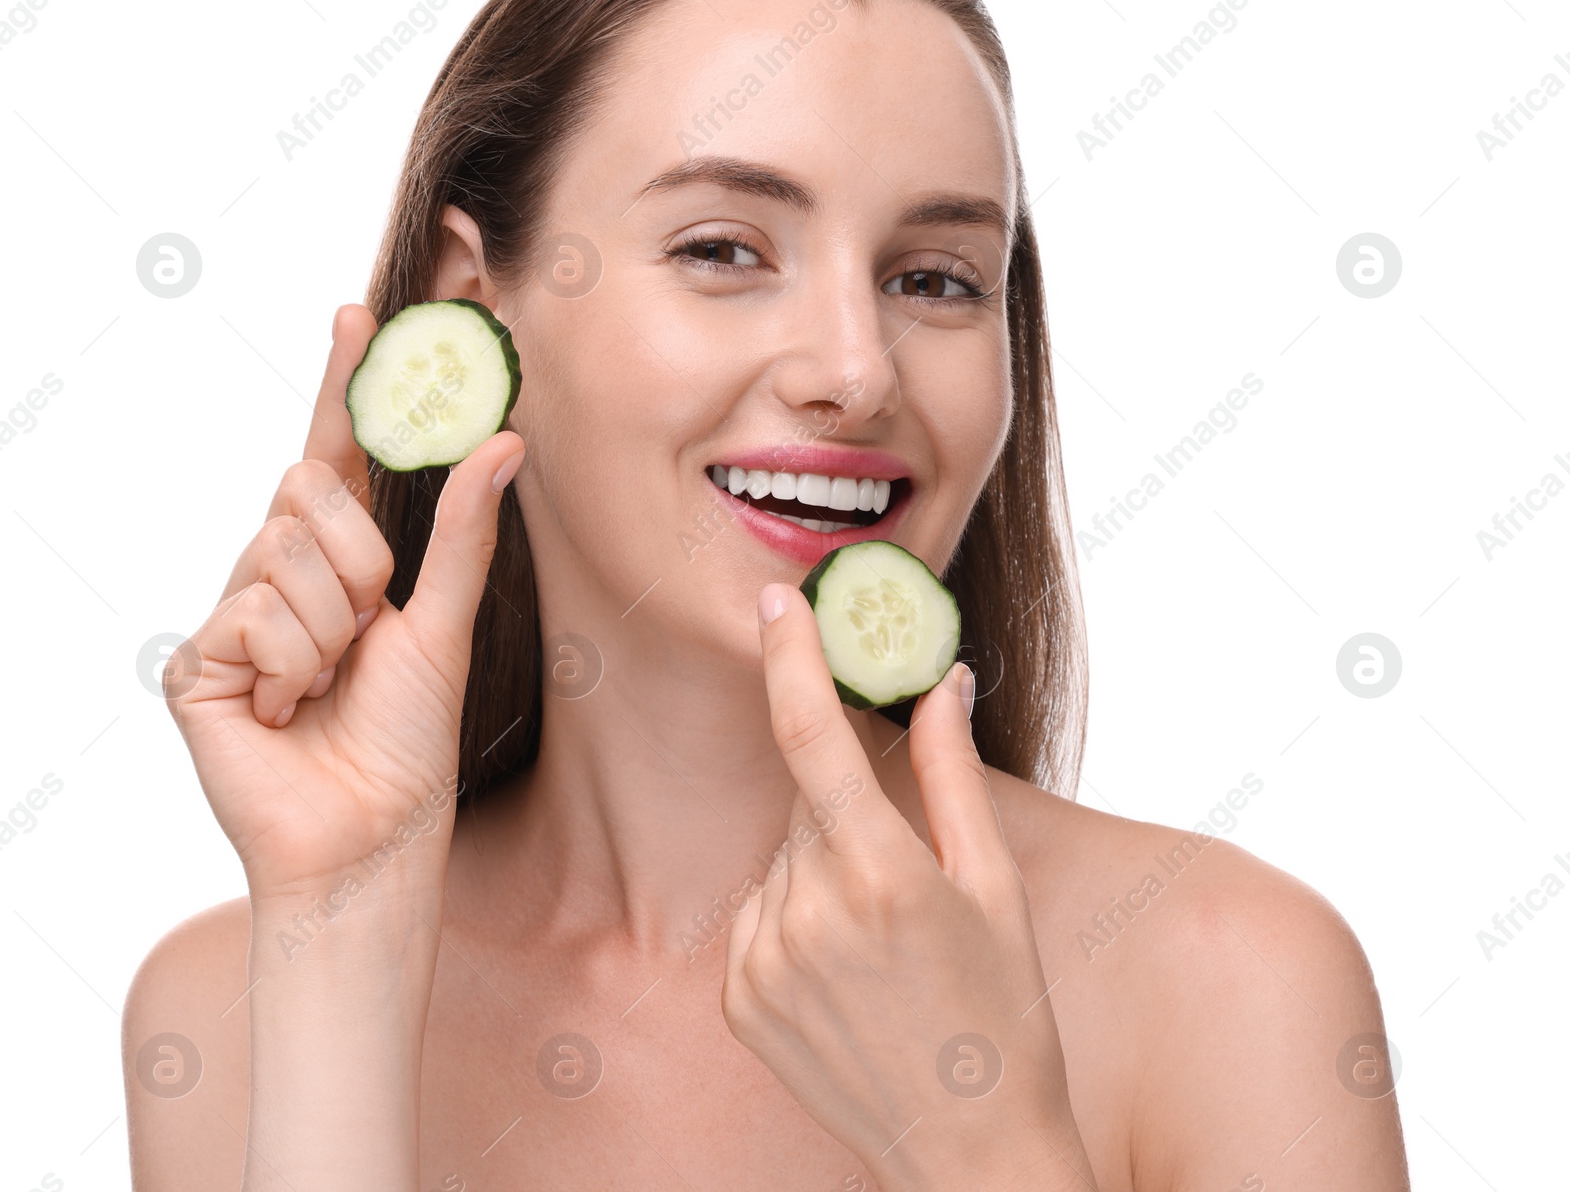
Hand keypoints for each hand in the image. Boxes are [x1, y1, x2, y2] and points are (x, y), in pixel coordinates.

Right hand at [164, 304, 524, 900]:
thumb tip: (504, 437)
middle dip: (360, 564)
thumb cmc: (409, 736)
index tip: (354, 313)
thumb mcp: (445, 621)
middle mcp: (280, 573)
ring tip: (326, 684)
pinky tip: (285, 711)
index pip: (335, 455)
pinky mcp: (197, 664)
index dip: (342, 386)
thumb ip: (466, 530)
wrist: (372, 832)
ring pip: (282, 552)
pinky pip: (249, 615)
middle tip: (367, 634)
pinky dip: (288, 665)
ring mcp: (234, 616)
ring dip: (329, 627)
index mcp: (341, 561)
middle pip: (308, 494)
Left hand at [722, 583, 1096, 1191]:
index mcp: (881, 874)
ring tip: (883, 946)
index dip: (791, 658)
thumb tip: (941, 679)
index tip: (778, 604)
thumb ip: (955, 772)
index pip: (814, 736)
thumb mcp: (995, 885)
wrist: (970, 1153)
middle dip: (850, 813)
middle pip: (809, 805)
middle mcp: (807, 912)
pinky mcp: (738, 998)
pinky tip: (847, 974)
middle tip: (908, 881)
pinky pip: (759, 915)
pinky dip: (794, 920)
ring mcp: (764, 959)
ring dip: (823, 870)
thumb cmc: (1004, 1015)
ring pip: (783, 860)